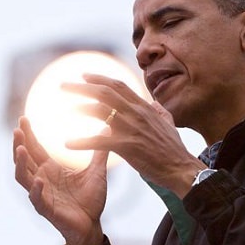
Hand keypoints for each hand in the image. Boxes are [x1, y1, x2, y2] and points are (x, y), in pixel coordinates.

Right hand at [13, 116, 106, 244]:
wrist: (92, 225)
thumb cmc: (91, 199)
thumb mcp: (97, 171)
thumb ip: (99, 151)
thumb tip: (107, 129)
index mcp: (50, 169)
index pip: (35, 148)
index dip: (28, 134)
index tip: (23, 118)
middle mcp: (42, 179)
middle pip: (23, 159)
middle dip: (19, 144)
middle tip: (17, 129)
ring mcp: (42, 194)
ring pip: (23, 177)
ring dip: (20, 163)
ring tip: (20, 148)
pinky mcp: (47, 209)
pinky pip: (37, 199)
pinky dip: (36, 190)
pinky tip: (37, 180)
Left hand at [63, 74, 203, 197]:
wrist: (180, 168)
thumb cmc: (174, 149)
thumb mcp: (168, 124)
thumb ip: (159, 111)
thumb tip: (154, 102)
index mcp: (144, 107)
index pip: (118, 85)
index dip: (99, 79)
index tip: (83, 76)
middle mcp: (136, 113)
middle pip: (104, 92)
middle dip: (81, 87)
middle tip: (63, 86)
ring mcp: (131, 128)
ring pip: (100, 111)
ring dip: (80, 108)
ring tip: (66, 109)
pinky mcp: (126, 146)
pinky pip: (98, 141)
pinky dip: (81, 141)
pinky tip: (68, 144)